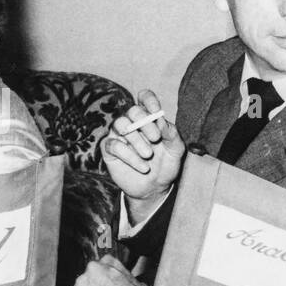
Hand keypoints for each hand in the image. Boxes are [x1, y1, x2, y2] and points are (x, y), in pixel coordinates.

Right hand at [102, 90, 184, 223]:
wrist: (155, 188)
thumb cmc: (166, 165)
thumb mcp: (176, 149)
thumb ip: (171, 133)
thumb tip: (160, 121)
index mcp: (149, 118)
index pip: (144, 98)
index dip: (148, 100)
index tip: (156, 112)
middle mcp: (133, 123)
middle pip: (132, 110)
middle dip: (145, 123)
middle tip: (156, 138)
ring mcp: (119, 135)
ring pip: (120, 124)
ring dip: (136, 140)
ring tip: (148, 155)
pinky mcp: (110, 150)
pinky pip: (114, 145)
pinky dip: (130, 156)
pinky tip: (143, 167)